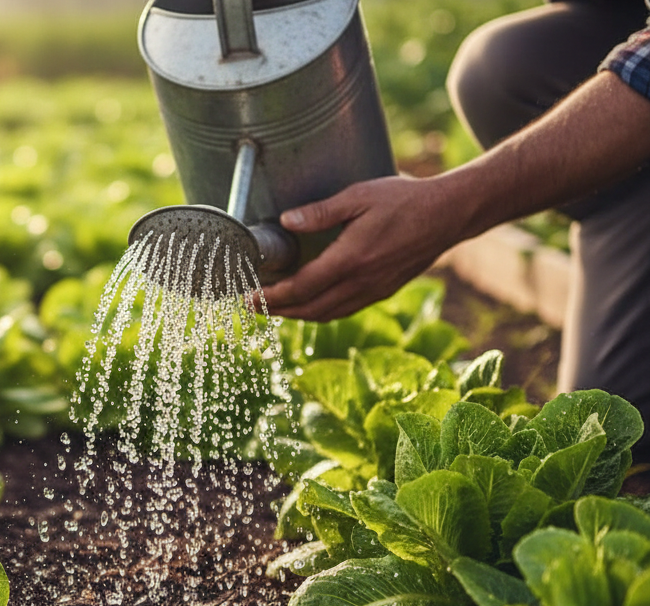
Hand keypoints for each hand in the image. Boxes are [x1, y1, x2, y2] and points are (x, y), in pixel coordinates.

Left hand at [259, 174, 471, 321]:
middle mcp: (361, 283)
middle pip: (309, 309)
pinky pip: (344, 310)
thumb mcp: (359, 196)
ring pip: (327, 314)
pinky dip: (320, 312)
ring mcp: (374, 291)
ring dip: (297, 315)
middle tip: (251, 307)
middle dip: (277, 311)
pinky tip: (309, 303)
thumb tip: (285, 221)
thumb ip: (320, 212)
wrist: (450, 214)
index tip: (249, 297)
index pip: (301, 288)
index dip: (272, 297)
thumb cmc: (405, 200)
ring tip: (273, 308)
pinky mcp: (383, 291)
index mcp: (350, 260)